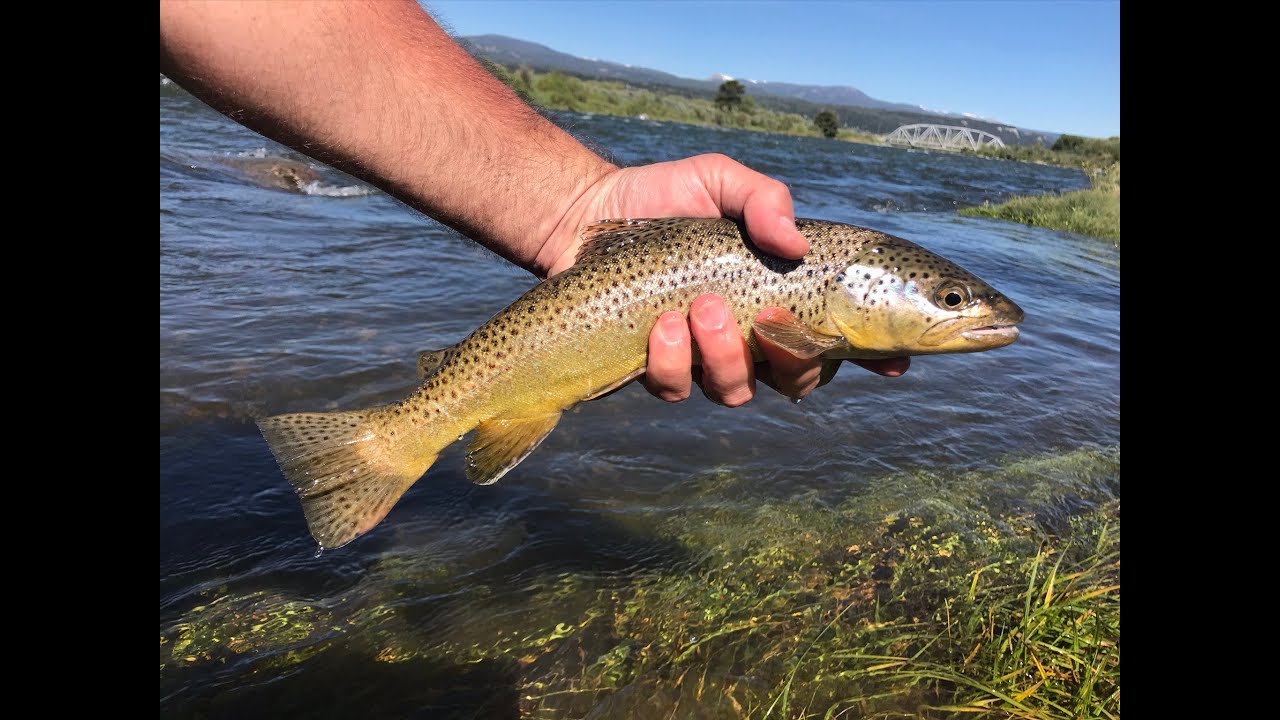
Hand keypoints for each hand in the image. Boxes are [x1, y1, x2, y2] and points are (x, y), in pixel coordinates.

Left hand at [539, 154, 908, 404]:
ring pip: (739, 391)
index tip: (896, 362)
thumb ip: (765, 200)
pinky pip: (678, 389)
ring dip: (726, 355)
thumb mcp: (722, 180)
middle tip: (766, 316)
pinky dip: (674, 361)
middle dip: (791, 358)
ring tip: (699, 308)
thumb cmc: (665, 196)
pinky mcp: (657, 370)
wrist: (586, 215)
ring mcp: (705, 358)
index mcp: (781, 294)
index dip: (876, 355)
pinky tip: (662, 324)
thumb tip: (794, 245)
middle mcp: (751, 336)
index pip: (842, 335)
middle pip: (799, 380)